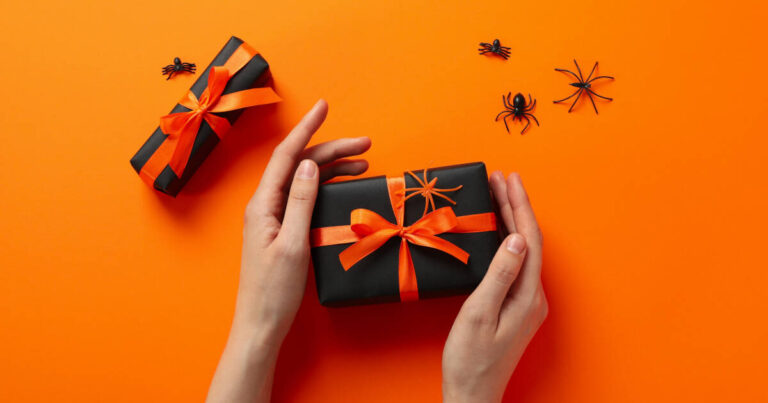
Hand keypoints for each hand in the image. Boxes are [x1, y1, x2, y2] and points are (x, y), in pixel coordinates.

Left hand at [206, 100, 370, 402]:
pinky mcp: (281, 230)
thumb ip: (301, 202)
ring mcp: (272, 218)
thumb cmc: (274, 291)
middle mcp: (265, 205)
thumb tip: (307, 164)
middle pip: (298, 165)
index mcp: (263, 204)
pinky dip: (324, 187)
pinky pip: (304, 198)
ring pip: (302, 180)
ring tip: (362, 162)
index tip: (323, 106)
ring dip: (331, 168)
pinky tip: (342, 186)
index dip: (307, 129)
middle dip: (331, 149)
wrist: (261, 325)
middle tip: (365, 144)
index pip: (286, 155)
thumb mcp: (292, 244)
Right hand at [442, 172, 547, 402]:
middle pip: (528, 240)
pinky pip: (516, 263)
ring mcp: (527, 302)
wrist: (473, 394)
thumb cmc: (471, 359)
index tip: (509, 179)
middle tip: (500, 177)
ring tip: (498, 194)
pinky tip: (497, 230)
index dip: (519, 205)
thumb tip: (515, 238)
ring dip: (511, 220)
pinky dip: (507, 239)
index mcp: (528, 295)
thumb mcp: (479, 314)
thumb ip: (500, 275)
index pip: (528, 238)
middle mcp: (534, 296)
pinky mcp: (517, 307)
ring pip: (522, 249)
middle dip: (515, 206)